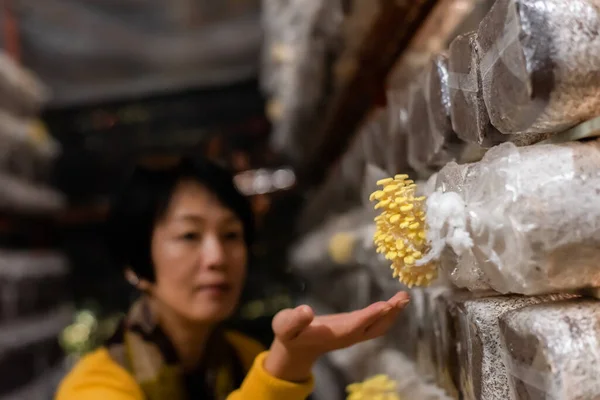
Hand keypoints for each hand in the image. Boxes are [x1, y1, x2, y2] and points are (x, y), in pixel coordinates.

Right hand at [264, 292, 409, 381]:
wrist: (295, 348)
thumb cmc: (289, 335)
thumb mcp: (285, 326)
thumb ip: (294, 320)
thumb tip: (306, 310)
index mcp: (332, 334)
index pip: (355, 325)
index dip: (370, 316)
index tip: (386, 305)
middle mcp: (347, 335)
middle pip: (374, 328)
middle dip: (389, 314)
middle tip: (404, 297)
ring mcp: (353, 333)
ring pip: (378, 326)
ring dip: (392, 313)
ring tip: (404, 297)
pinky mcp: (354, 328)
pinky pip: (375, 322)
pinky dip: (386, 312)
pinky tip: (393, 301)